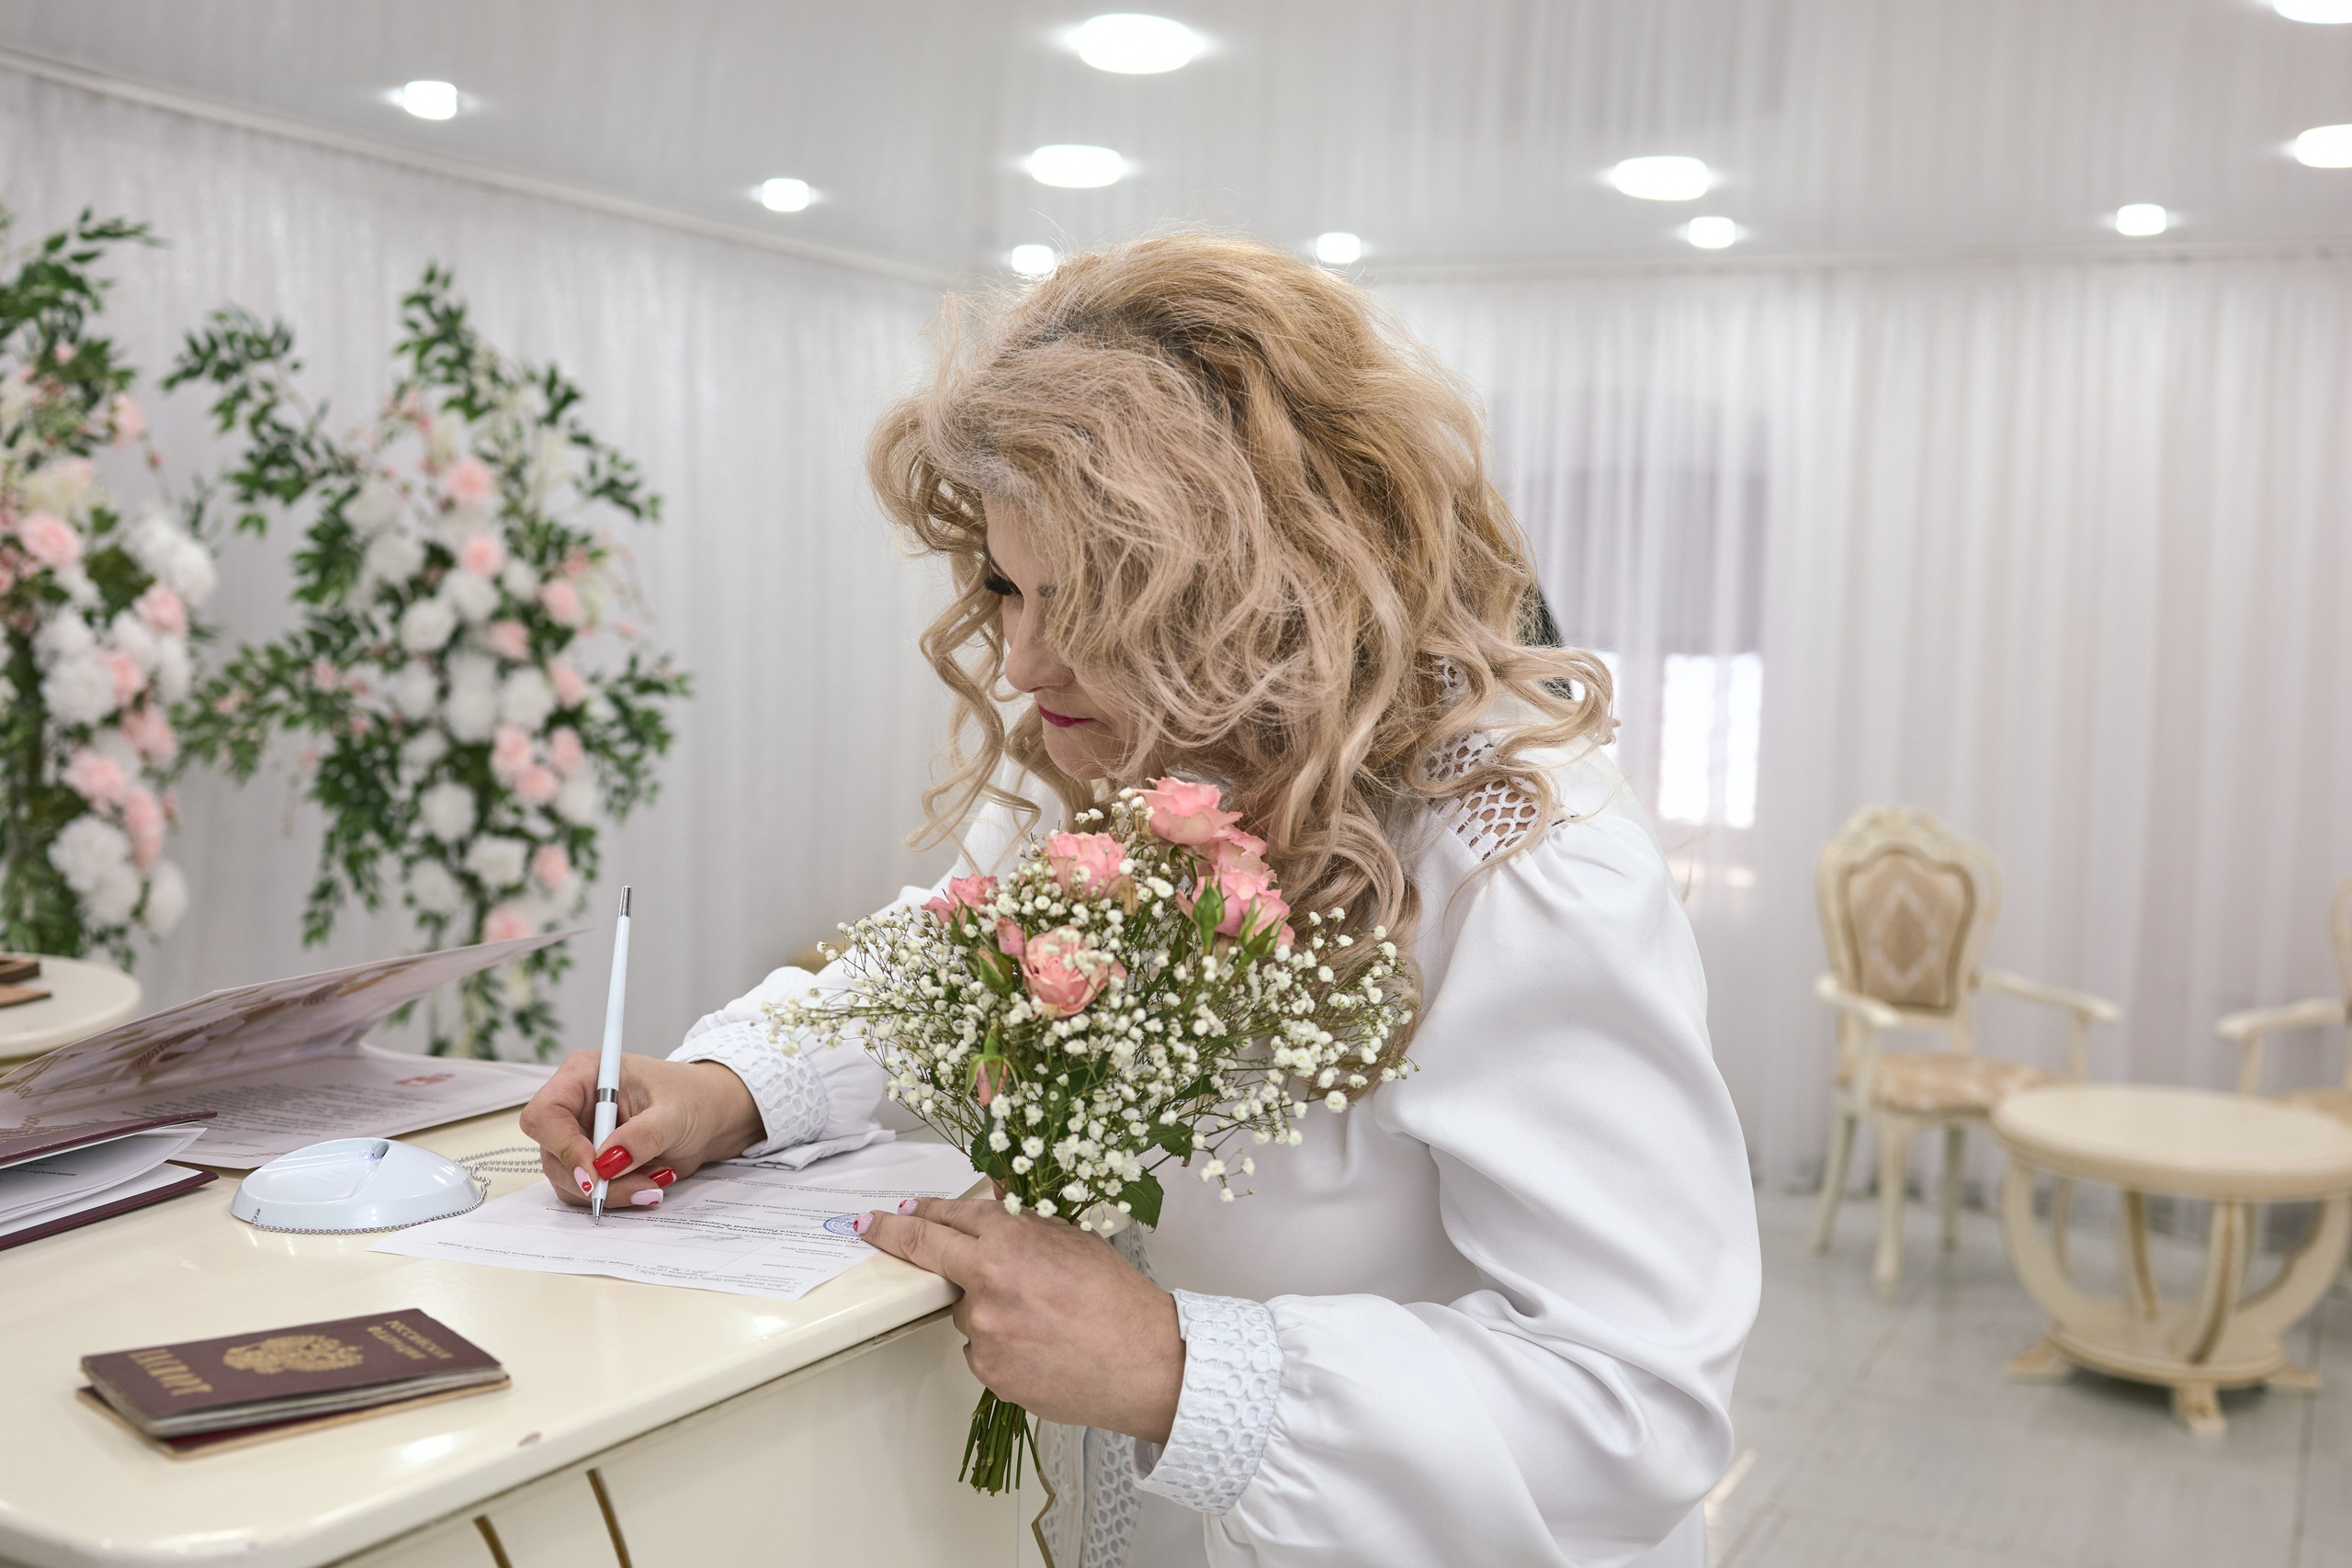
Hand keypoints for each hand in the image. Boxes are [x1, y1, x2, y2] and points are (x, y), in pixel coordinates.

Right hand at [518, 1050, 764, 1209]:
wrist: (711, 1117)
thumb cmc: (693, 1099)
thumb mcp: (674, 1114)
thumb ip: (642, 1136)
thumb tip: (607, 1162)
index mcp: (584, 1075)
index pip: (545, 1114)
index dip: (563, 1147)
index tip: (595, 1174)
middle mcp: (573, 1106)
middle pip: (552, 1155)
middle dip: (594, 1180)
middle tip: (641, 1188)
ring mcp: (578, 1136)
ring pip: (568, 1180)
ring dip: (610, 1192)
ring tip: (655, 1183)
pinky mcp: (590, 1163)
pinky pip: (587, 1192)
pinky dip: (617, 1195)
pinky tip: (649, 1183)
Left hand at [860, 1198, 1183, 1443]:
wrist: (1141, 1363)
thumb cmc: (1117, 1300)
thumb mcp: (1073, 1239)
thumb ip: (1025, 1225)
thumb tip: (995, 1213)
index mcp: (1009, 1243)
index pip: (947, 1219)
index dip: (918, 1211)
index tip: (896, 1211)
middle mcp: (987, 1286)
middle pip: (928, 1256)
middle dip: (894, 1237)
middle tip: (873, 1229)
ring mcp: (983, 1333)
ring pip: (964, 1310)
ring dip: (986, 1305)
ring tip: (1039, 1316)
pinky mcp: (988, 1373)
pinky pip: (981, 1349)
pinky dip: (1001, 1343)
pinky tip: (1040, 1345)